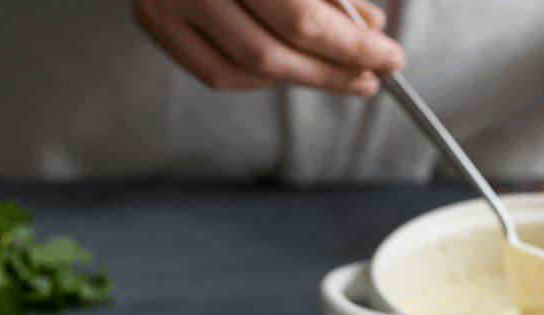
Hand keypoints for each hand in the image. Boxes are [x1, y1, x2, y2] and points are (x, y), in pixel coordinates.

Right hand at [133, 0, 405, 95]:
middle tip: (371, 75)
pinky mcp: (153, 21)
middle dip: (330, 71)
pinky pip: (217, 72)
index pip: (300, 17)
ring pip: (244, 69)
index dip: (350, 46)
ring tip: (340, 74)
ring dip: (301, 78)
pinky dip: (262, 77)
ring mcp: (162, 2)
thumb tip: (368, 29)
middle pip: (270, 51)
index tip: (389, 57)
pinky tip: (294, 68)